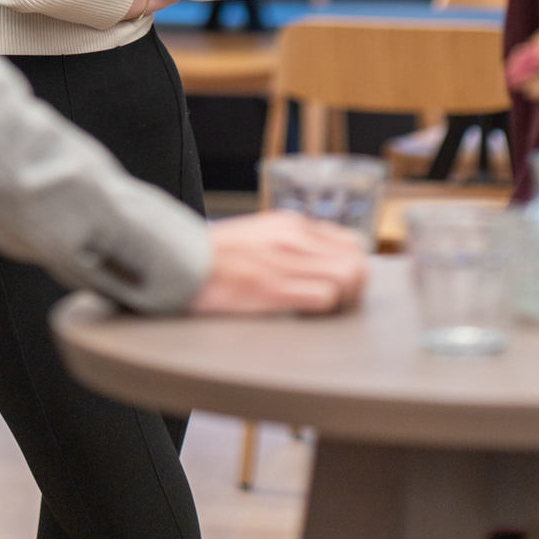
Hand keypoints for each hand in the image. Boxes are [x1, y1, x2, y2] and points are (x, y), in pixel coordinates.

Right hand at [190, 212, 367, 314]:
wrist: (180, 260)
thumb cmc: (217, 256)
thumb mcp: (260, 234)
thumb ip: (293, 243)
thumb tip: (326, 263)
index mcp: (290, 223)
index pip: (352, 243)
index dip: (352, 269)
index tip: (340, 286)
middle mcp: (293, 236)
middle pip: (357, 260)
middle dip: (354, 288)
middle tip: (335, 305)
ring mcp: (284, 261)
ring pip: (349, 277)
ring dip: (343, 300)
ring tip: (321, 311)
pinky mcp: (273, 287)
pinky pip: (325, 297)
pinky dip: (323, 310)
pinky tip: (304, 314)